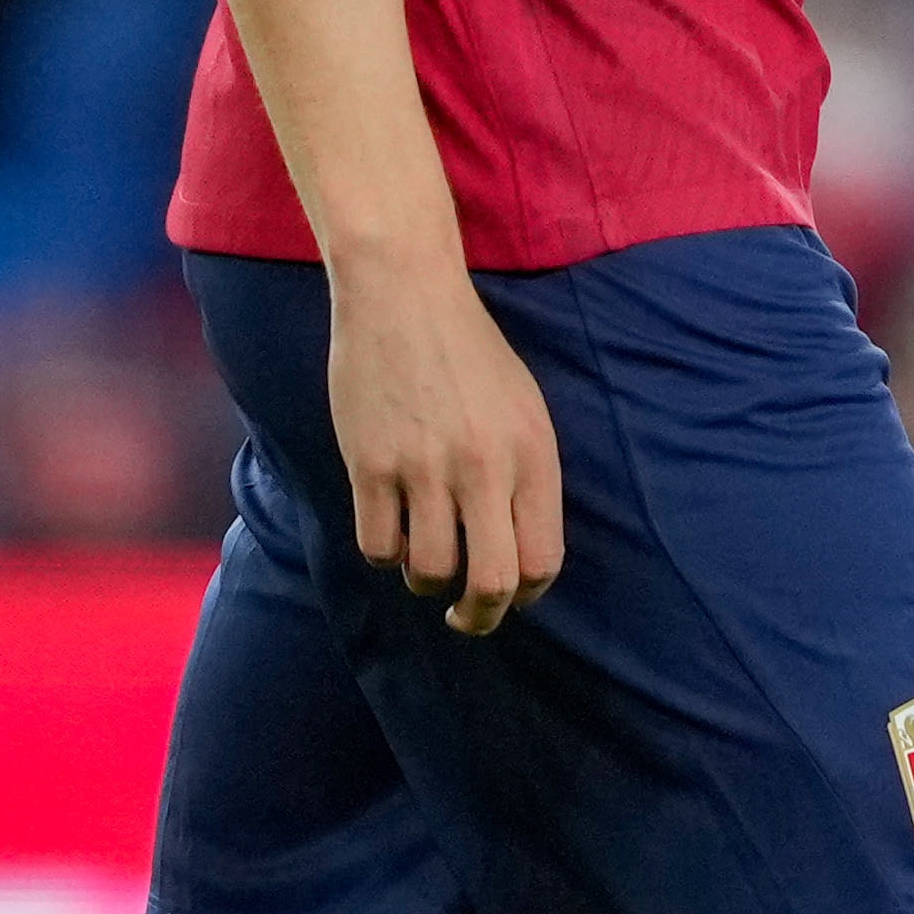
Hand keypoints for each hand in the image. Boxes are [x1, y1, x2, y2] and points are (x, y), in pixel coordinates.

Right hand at [325, 254, 561, 634]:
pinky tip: (389, 534)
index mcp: (532, 455)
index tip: (509, 596)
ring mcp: (425, 467)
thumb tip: (520, 556)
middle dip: (480, 616)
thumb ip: (528, 478)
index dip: (526, 594)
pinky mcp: (371, 463)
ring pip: (430, 571)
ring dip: (426, 583)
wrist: (404, 295)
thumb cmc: (469, 353)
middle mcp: (484, 468)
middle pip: (493, 581)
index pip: (542, 560)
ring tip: (421, 565)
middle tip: (465, 618)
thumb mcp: (525, 409)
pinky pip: (378, 544)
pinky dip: (385, 554)